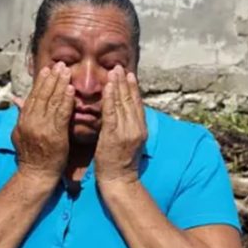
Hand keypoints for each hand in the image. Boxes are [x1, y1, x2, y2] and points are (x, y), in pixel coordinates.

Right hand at [11, 63, 72, 181]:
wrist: (36, 175)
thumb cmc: (31, 156)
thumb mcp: (19, 134)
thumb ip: (20, 117)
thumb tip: (17, 101)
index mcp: (23, 121)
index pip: (32, 96)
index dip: (40, 82)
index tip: (47, 70)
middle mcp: (31, 122)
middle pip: (42, 95)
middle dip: (51, 78)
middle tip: (59, 64)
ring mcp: (42, 128)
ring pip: (51, 101)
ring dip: (59, 84)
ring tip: (66, 72)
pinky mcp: (54, 135)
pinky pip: (61, 114)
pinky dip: (66, 101)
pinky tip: (70, 90)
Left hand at [95, 66, 146, 187]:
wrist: (119, 181)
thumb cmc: (120, 163)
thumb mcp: (130, 143)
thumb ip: (129, 127)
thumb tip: (126, 113)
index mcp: (141, 129)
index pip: (137, 104)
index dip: (134, 88)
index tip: (129, 74)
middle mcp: (136, 128)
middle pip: (131, 100)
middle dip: (125, 82)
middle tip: (119, 67)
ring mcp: (126, 132)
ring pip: (122, 103)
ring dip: (117, 85)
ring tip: (113, 71)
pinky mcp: (113, 135)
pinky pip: (111, 113)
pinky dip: (110, 99)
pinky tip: (107, 87)